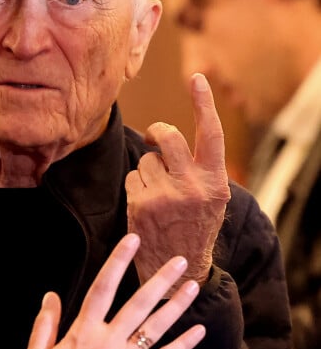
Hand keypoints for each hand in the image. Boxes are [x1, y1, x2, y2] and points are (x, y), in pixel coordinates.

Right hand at [22, 233, 204, 348]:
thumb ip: (44, 325)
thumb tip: (49, 296)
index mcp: (83, 331)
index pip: (103, 287)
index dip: (118, 261)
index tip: (133, 240)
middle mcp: (109, 339)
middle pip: (139, 302)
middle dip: (160, 279)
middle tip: (181, 260)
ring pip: (156, 326)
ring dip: (176, 305)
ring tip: (193, 286)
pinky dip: (183, 345)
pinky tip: (199, 331)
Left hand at [125, 72, 230, 290]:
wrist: (178, 269)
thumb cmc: (195, 228)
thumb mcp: (212, 200)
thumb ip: (200, 170)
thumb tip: (169, 138)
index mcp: (215, 182)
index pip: (211, 134)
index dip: (203, 103)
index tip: (196, 78)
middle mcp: (193, 186)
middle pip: (168, 137)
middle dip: (158, 132)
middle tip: (155, 138)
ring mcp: (165, 195)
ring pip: (147, 160)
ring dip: (148, 171)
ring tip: (158, 195)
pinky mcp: (141, 205)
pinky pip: (133, 178)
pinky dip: (135, 187)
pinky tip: (145, 206)